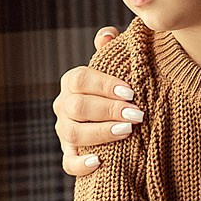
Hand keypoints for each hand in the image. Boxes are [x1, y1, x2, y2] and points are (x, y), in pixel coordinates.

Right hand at [51, 27, 140, 176]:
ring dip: (100, 133)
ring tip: (127, 132)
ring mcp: (65, 131)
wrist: (121, 118)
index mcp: (72, 82)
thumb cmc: (121, 89)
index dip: (104, 85)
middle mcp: (64, 106)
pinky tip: (100, 162)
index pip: (80, 80)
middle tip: (136, 114)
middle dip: (109, 110)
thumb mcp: (118, 68)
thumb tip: (108, 35)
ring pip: (73, 133)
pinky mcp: (70, 155)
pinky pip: (68, 163)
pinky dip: (81, 165)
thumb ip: (112, 50)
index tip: (131, 92)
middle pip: (78, 107)